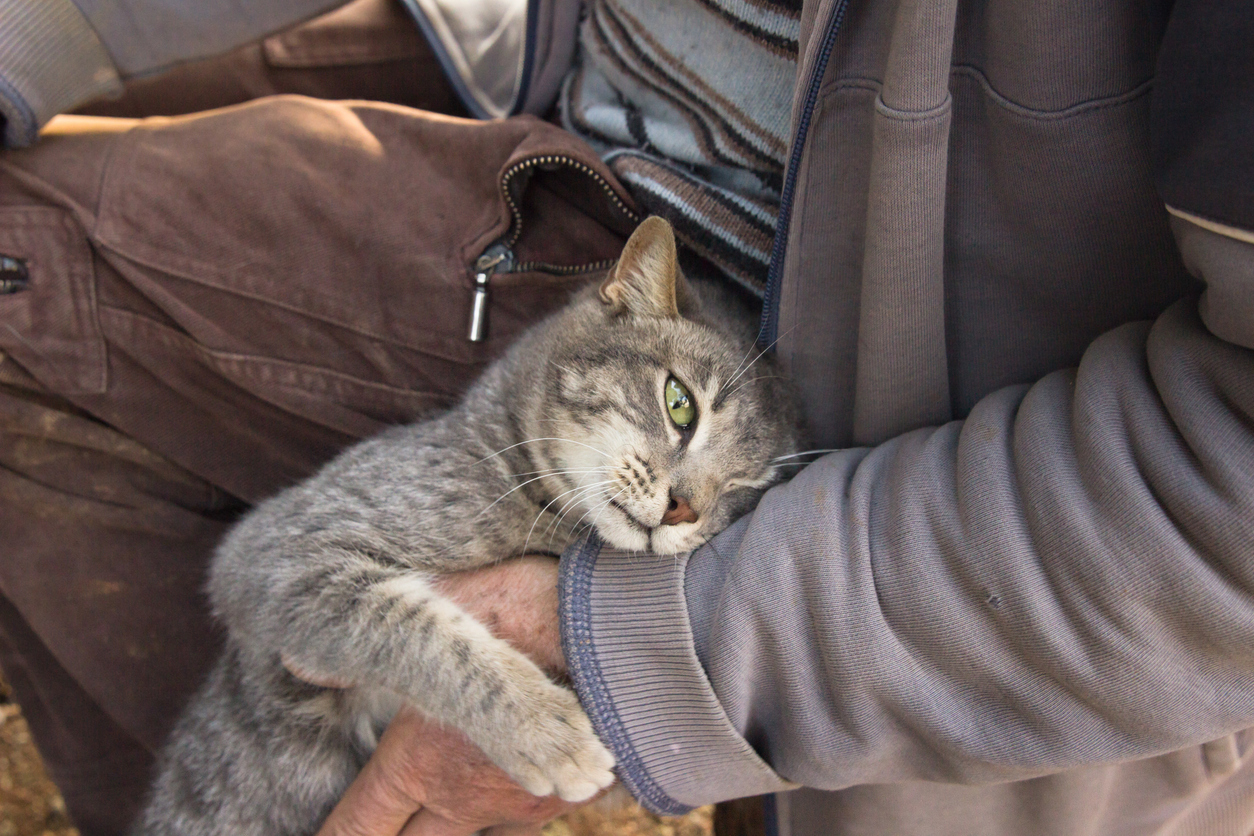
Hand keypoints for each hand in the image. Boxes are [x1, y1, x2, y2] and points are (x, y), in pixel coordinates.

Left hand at [313, 557, 595, 835]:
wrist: (636, 650)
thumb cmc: (543, 617)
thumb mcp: (462, 600)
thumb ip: (401, 616)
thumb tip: (309, 645)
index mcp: (419, 758)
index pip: (358, 824)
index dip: (334, 835)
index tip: (320, 835)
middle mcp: (461, 797)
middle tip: (368, 828)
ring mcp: (514, 808)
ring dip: (447, 832)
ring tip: (431, 820)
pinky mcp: (563, 803)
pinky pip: (518, 828)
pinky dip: (501, 821)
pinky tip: (501, 804)